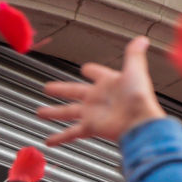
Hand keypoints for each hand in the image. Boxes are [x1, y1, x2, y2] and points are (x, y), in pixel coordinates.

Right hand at [37, 36, 165, 145]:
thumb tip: (142, 39)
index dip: (92, 70)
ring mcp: (94, 113)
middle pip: (75, 91)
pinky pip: (71, 133)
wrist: (141, 123)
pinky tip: (49, 141)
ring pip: (68, 112)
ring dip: (53, 112)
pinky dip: (59, 138)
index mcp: (109, 83)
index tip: (85, 69)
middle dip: (62, 89)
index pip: (98, 73)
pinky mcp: (91, 127)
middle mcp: (99, 98)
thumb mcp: (135, 71)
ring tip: (40, 112)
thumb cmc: (140, 98)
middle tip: (48, 88)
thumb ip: (134, 55)